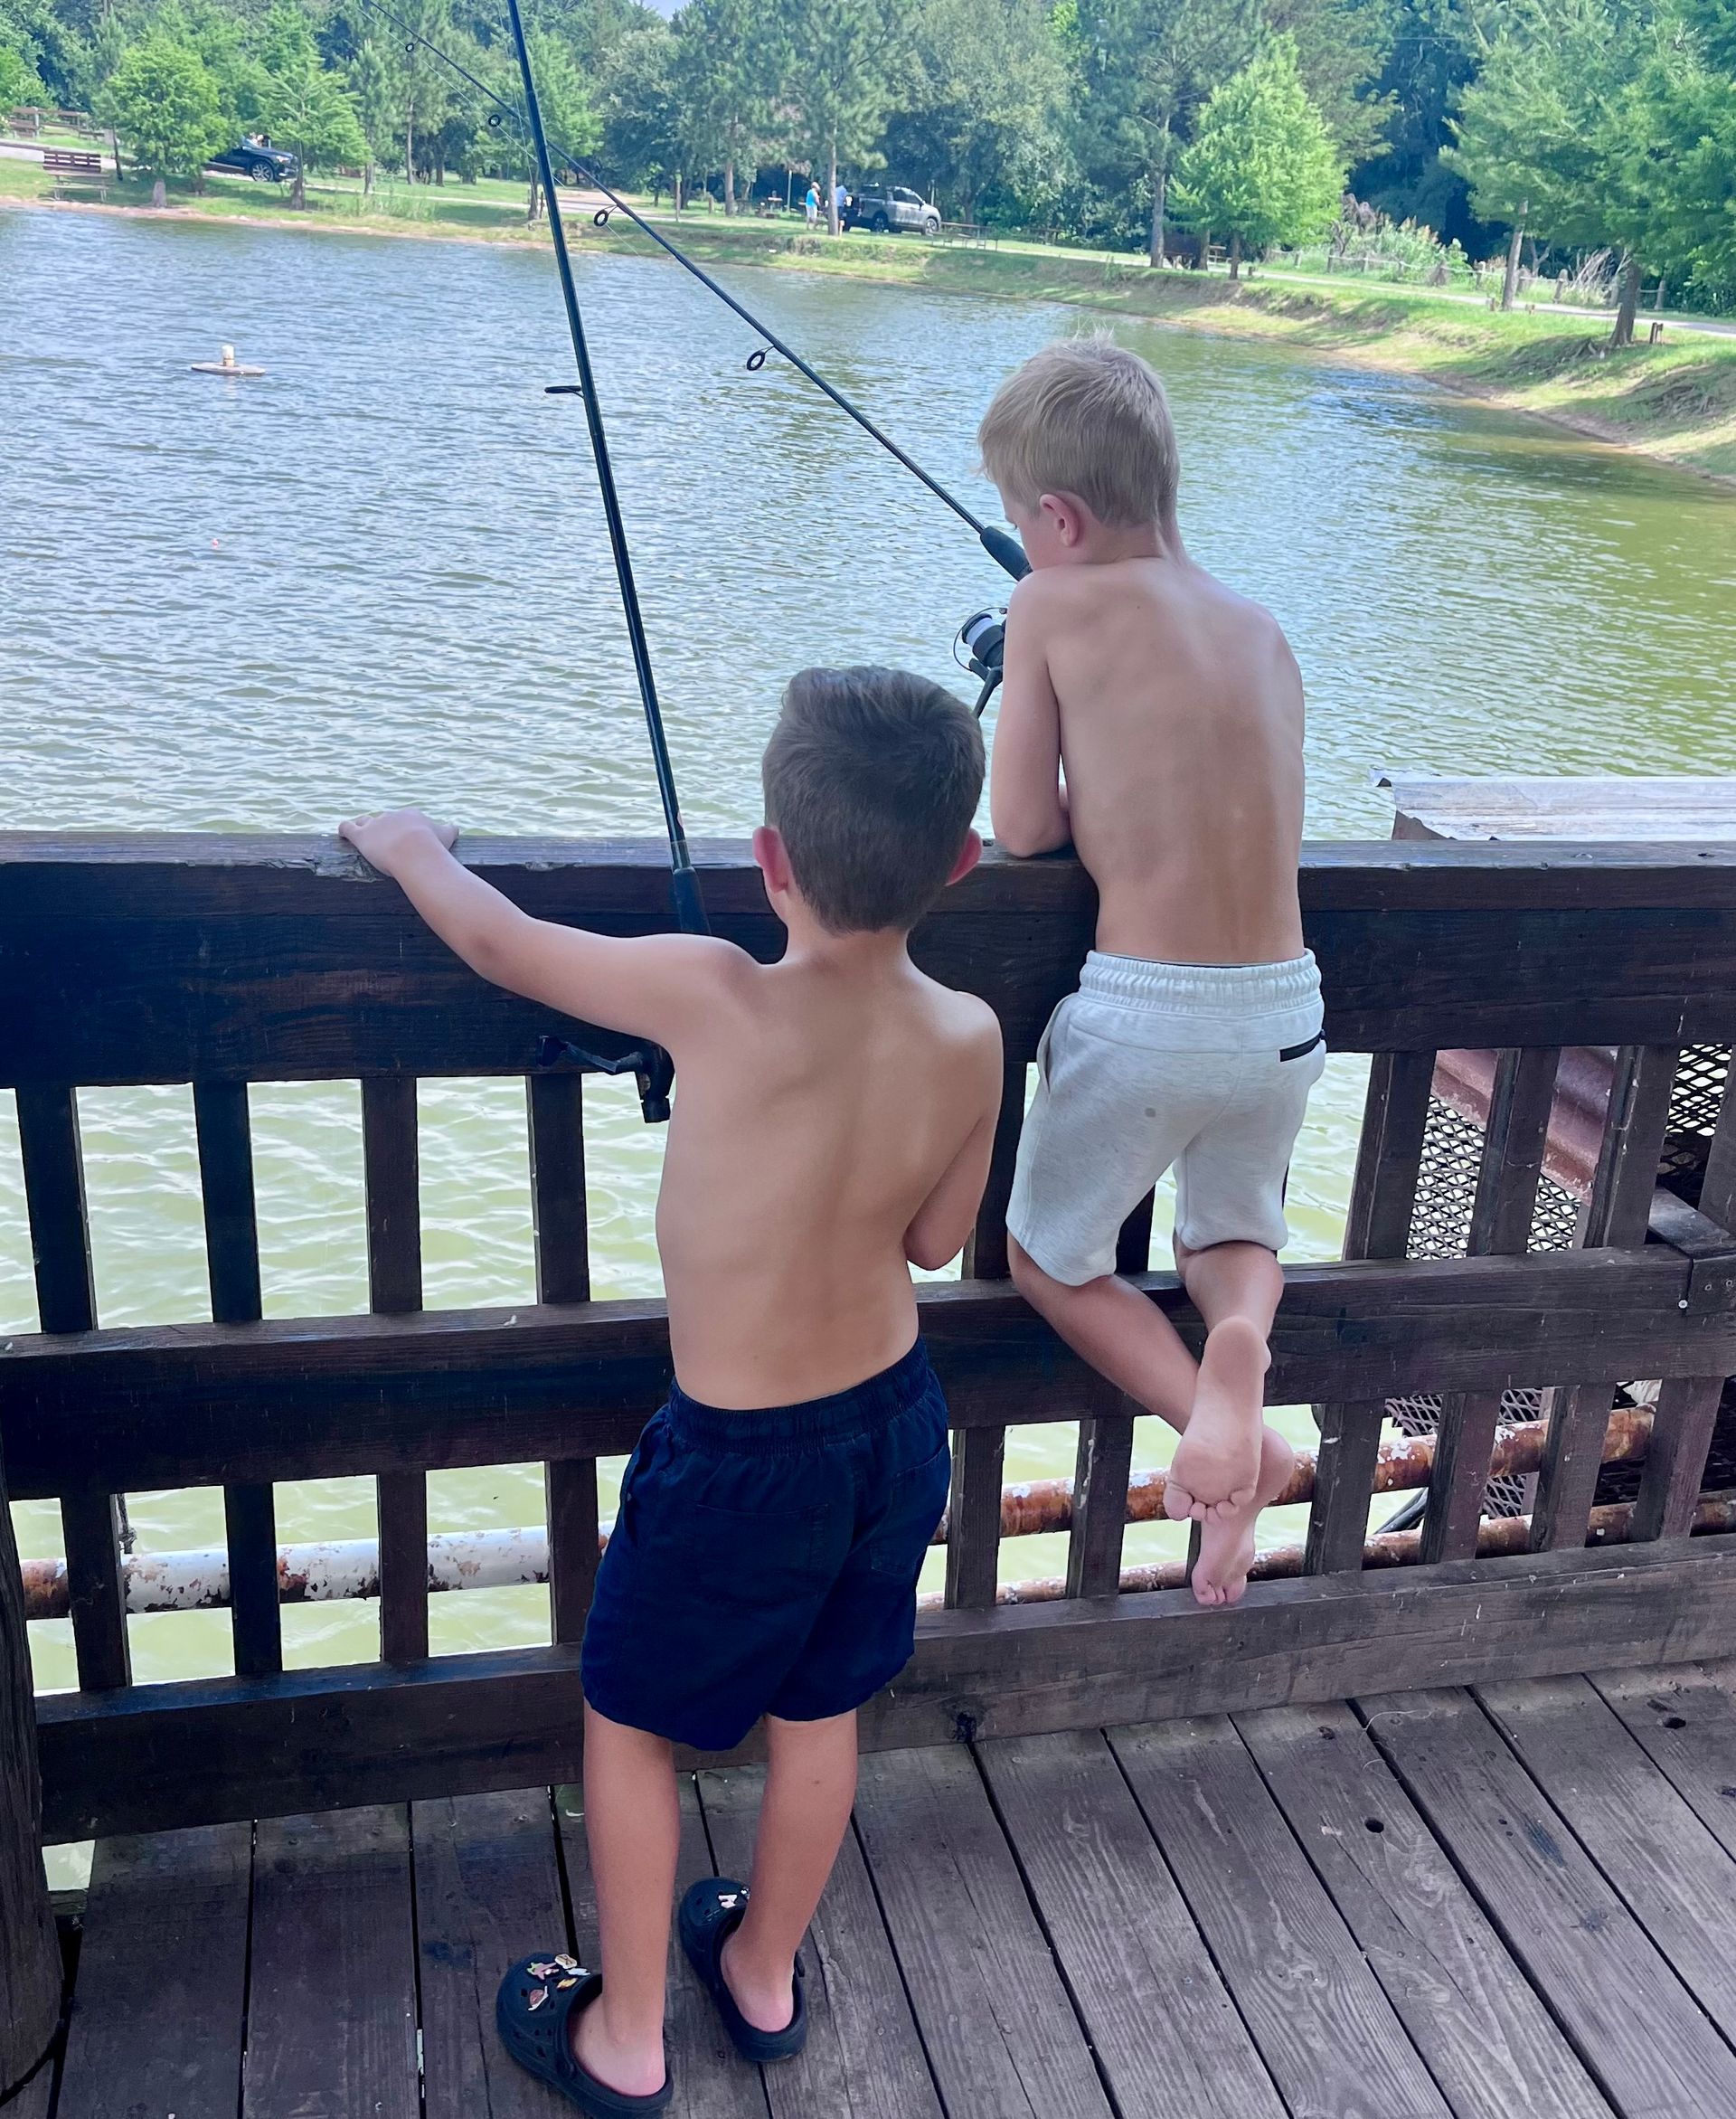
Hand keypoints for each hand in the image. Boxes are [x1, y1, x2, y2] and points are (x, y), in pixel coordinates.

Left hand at [340, 808, 458, 874]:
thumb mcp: (447, 835)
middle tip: (386, 843)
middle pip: (385, 820)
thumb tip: (455, 827)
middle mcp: (392, 816)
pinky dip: (343, 829)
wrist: (416, 851)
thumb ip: (449, 829)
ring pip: (365, 821)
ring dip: (363, 825)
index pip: (406, 818)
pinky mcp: (361, 836)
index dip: (406, 828)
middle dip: (385, 829)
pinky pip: (347, 828)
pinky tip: (341, 833)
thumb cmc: (433, 845)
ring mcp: (375, 825)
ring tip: (361, 833)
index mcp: (411, 815)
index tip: (407, 839)